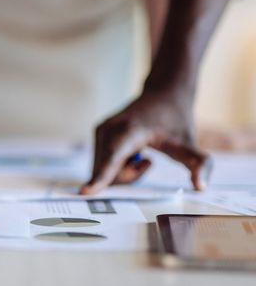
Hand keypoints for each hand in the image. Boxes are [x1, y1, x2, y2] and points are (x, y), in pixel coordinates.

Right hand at [80, 87, 210, 194]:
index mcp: (130, 131)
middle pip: (108, 172)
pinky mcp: (98, 133)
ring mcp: (100, 130)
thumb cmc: (175, 118)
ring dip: (122, 172)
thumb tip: (201, 187)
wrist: (164, 92)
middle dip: (127, 177)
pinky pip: (101, 163)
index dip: (101, 178)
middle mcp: (109, 129)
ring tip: (142, 155)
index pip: (113, 159)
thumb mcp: (190, 144)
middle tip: (148, 162)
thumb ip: (199, 165)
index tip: (85, 192)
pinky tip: (132, 153)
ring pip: (102, 170)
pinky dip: (116, 166)